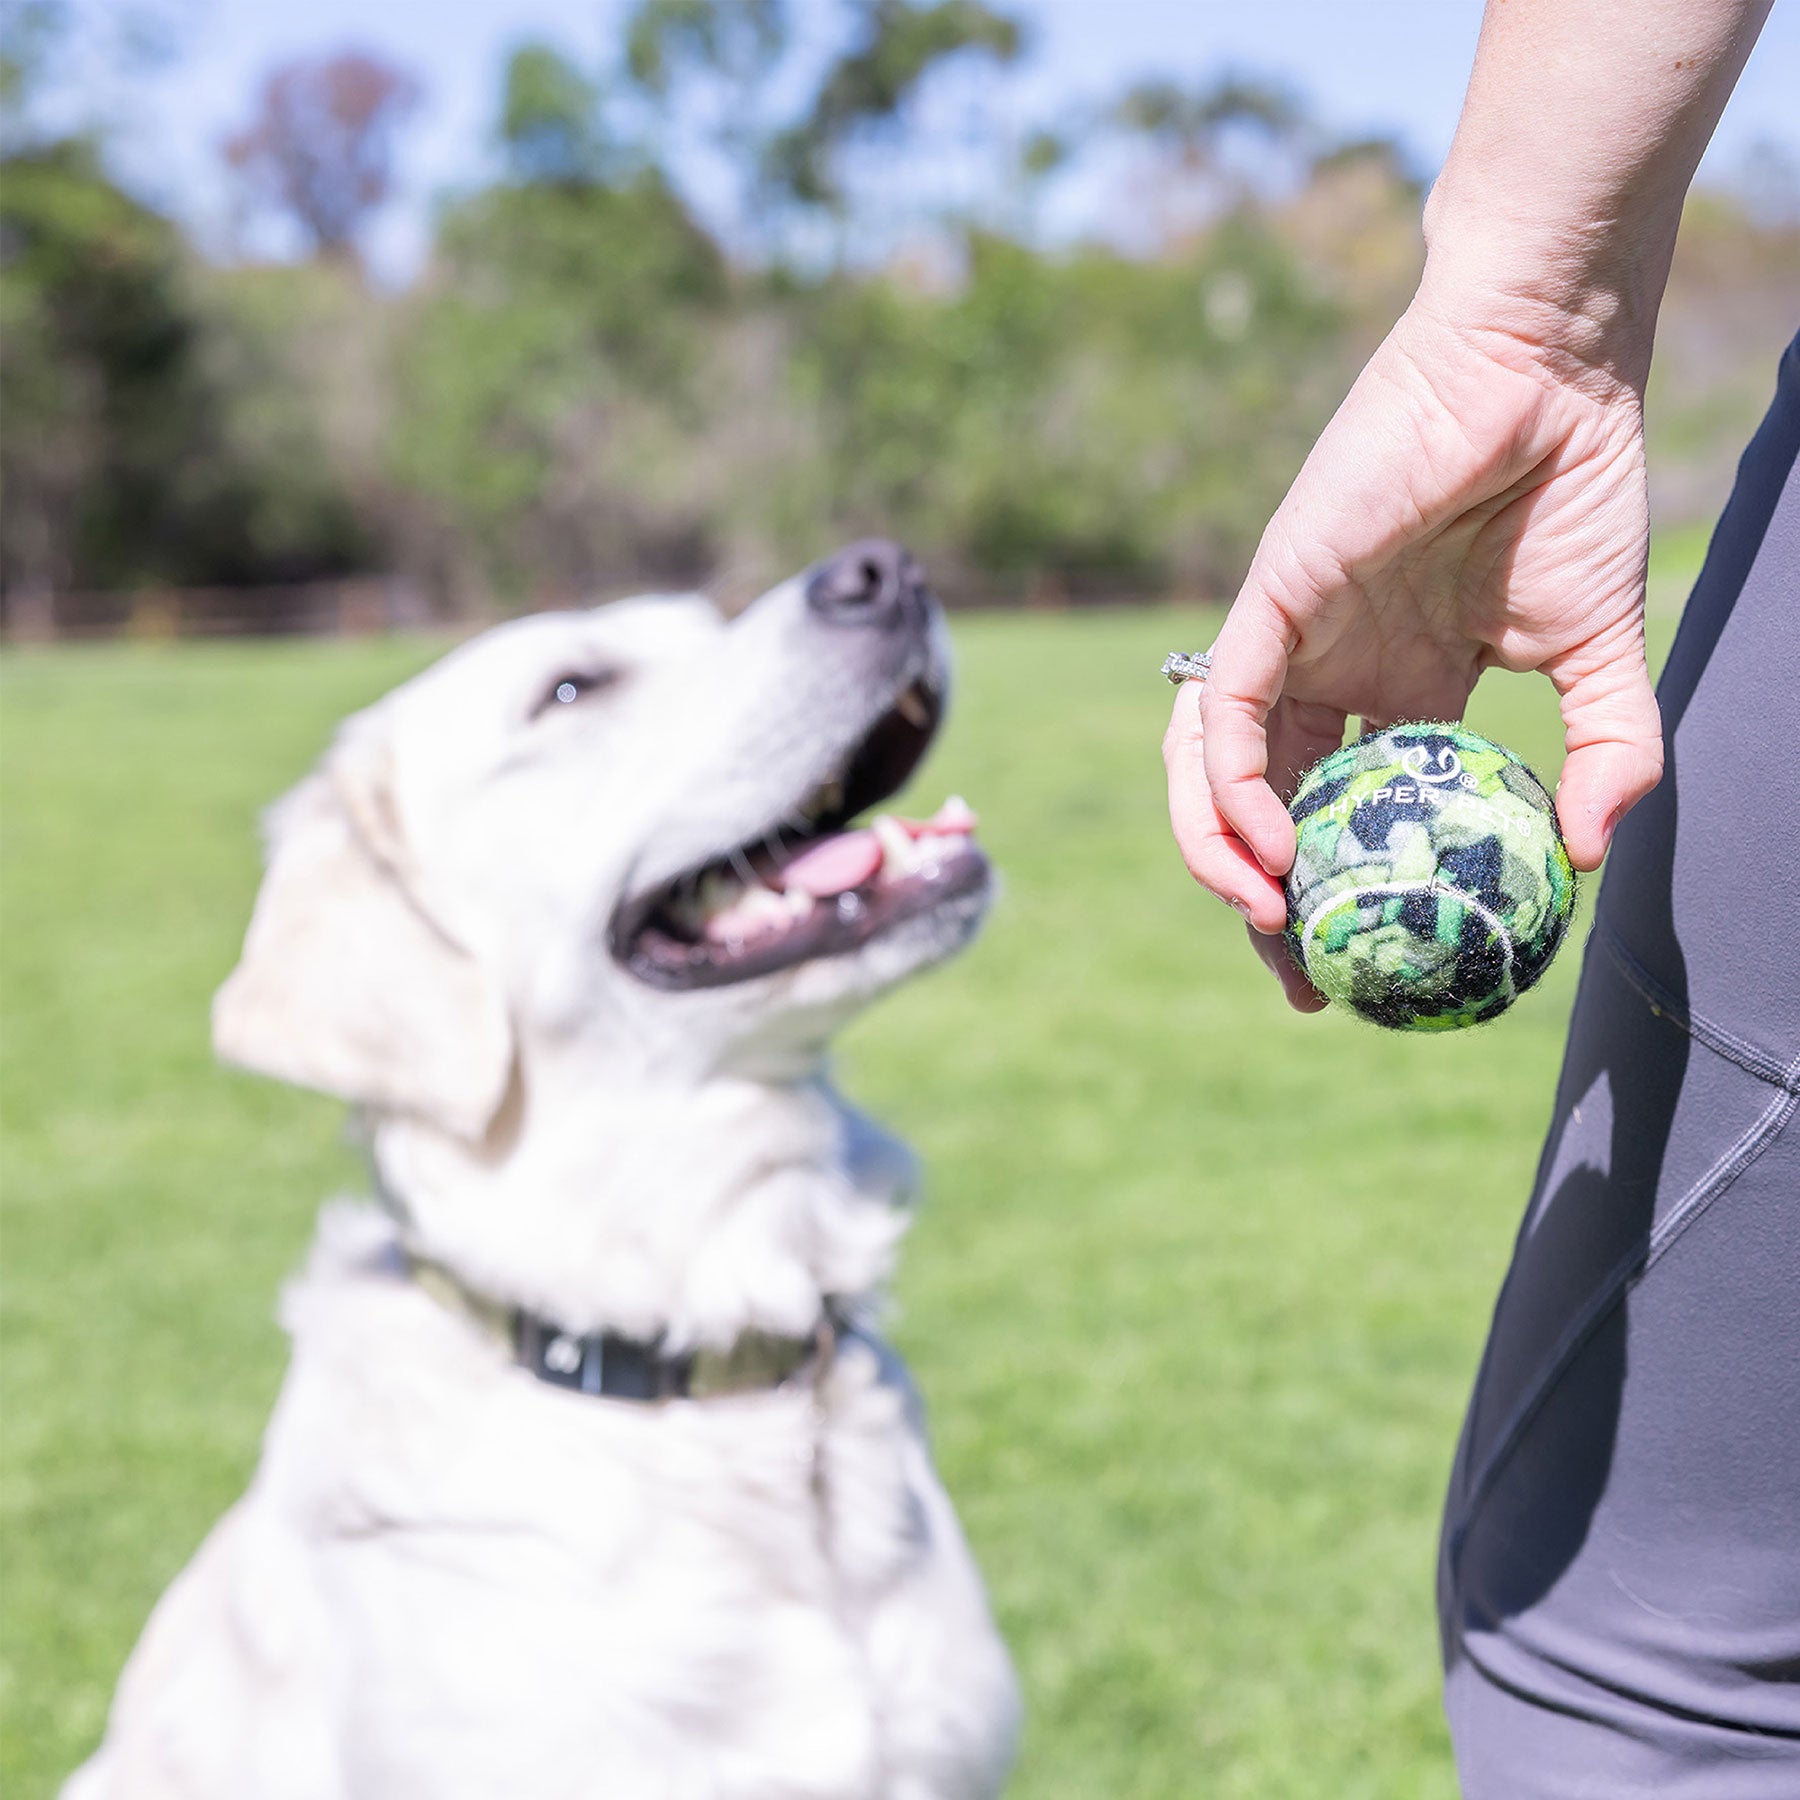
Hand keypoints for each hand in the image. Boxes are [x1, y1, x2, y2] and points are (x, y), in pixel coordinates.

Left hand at [1163, 297, 1663, 1009]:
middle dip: (1270, 901)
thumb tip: (1591, 854)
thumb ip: (1608, 749)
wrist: (1544, 371)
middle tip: (1305, 979)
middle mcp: (1331, 674)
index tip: (1361, 970)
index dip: (1342, 891)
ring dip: (1224, 856)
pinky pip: (1225, 710)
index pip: (1342, 812)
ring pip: (1215, 768)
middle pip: (1266, 809)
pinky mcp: (1271, 597)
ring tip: (1271, 927)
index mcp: (1397, 691)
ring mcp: (1294, 639)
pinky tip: (1270, 848)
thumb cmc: (1570, 488)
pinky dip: (1231, 786)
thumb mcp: (1599, 650)